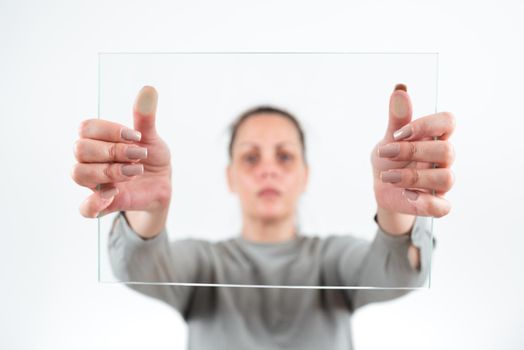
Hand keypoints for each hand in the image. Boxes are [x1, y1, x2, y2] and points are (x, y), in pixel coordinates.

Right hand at [72, 86, 171, 217]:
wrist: (162, 185)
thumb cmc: (151, 158)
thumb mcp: (152, 138)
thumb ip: (145, 118)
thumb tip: (148, 90)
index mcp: (98, 140)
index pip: (86, 128)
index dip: (110, 130)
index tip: (137, 136)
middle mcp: (90, 160)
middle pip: (80, 149)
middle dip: (112, 150)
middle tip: (139, 154)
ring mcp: (94, 182)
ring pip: (79, 173)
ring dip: (109, 170)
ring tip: (135, 170)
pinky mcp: (104, 203)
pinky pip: (85, 208)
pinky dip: (94, 202)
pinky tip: (114, 193)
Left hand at [370, 84, 455, 217]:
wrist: (380, 186)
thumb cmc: (389, 158)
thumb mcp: (389, 138)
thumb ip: (397, 118)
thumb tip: (400, 89)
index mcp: (434, 137)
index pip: (448, 122)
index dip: (426, 125)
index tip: (399, 132)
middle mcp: (442, 159)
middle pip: (446, 151)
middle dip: (412, 152)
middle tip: (384, 153)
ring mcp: (441, 182)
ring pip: (445, 178)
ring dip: (413, 177)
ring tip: (387, 177)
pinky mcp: (436, 203)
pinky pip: (443, 206)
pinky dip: (425, 201)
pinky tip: (406, 195)